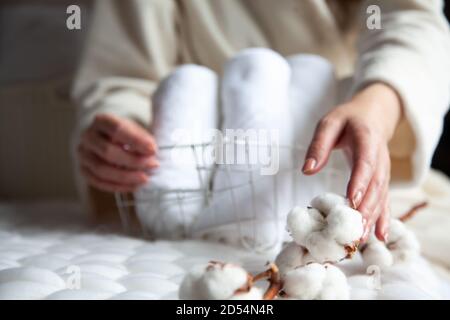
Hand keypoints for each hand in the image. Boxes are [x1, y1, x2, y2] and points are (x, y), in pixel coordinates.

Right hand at [77, 113, 158, 192]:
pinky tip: (134, 186)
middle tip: (153, 165)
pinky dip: (118, 186)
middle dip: (133, 161)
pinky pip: (99, 182)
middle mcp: (88, 136)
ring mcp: (83, 154)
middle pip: (108, 151)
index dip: (136, 141)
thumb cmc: (125, 134)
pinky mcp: (84, 170)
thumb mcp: (135, 129)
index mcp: (101, 121)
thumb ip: (142, 139)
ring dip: (126, 177)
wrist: (108, 139)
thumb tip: (150, 152)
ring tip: (144, 178)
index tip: (153, 149)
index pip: (117, 129)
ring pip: (101, 170)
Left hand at [302, 83, 402, 242]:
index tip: (352, 200)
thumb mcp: (330, 123)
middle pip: (374, 187)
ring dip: (371, 218)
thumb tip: (307, 169)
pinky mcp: (382, 181)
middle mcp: (380, 159)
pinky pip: (384, 201)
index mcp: (367, 141)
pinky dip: (383, 219)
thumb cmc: (348, 119)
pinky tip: (380, 236)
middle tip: (353, 229)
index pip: (365, 164)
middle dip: (365, 209)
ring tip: (360, 238)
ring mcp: (383, 172)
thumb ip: (319, 145)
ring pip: (380, 197)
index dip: (359, 182)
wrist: (374, 116)